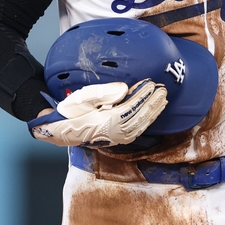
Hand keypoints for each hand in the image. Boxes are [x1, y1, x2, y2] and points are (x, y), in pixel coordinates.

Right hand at [26, 79, 166, 146]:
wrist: (61, 131)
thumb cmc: (70, 112)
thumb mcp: (82, 97)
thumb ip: (103, 92)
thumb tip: (124, 89)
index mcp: (107, 121)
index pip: (131, 107)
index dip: (143, 96)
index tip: (152, 84)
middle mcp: (115, 132)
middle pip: (140, 116)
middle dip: (153, 103)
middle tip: (163, 90)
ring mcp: (118, 137)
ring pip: (141, 124)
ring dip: (153, 112)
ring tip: (162, 99)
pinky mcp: (118, 139)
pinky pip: (138, 130)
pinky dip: (147, 121)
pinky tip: (152, 113)